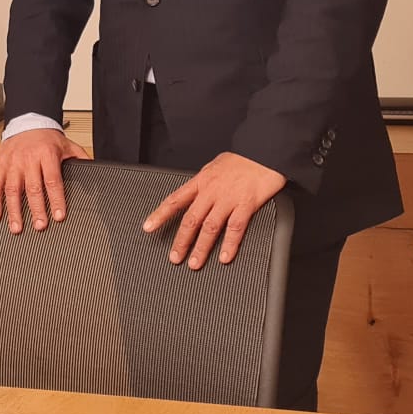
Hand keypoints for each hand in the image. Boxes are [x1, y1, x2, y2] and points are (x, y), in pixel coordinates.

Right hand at [0, 127, 89, 233]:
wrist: (27, 121)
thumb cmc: (47, 137)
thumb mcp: (67, 145)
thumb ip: (81, 159)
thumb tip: (95, 170)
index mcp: (47, 155)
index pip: (53, 180)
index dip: (56, 200)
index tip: (59, 215)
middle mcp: (28, 159)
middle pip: (33, 188)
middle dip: (36, 209)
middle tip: (40, 225)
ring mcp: (13, 163)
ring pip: (12, 189)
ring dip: (14, 210)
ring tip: (17, 227)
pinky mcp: (1, 164)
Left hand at [142, 153, 287, 268]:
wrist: (264, 150)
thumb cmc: (242, 158)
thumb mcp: (214, 166)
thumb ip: (205, 182)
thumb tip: (197, 193)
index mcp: (201, 181)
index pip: (175, 200)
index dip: (160, 215)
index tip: (148, 227)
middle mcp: (211, 191)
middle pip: (191, 219)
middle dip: (181, 241)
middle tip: (175, 257)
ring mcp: (228, 198)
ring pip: (210, 227)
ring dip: (201, 248)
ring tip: (195, 263)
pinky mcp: (246, 204)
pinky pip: (235, 228)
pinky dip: (230, 244)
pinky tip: (224, 257)